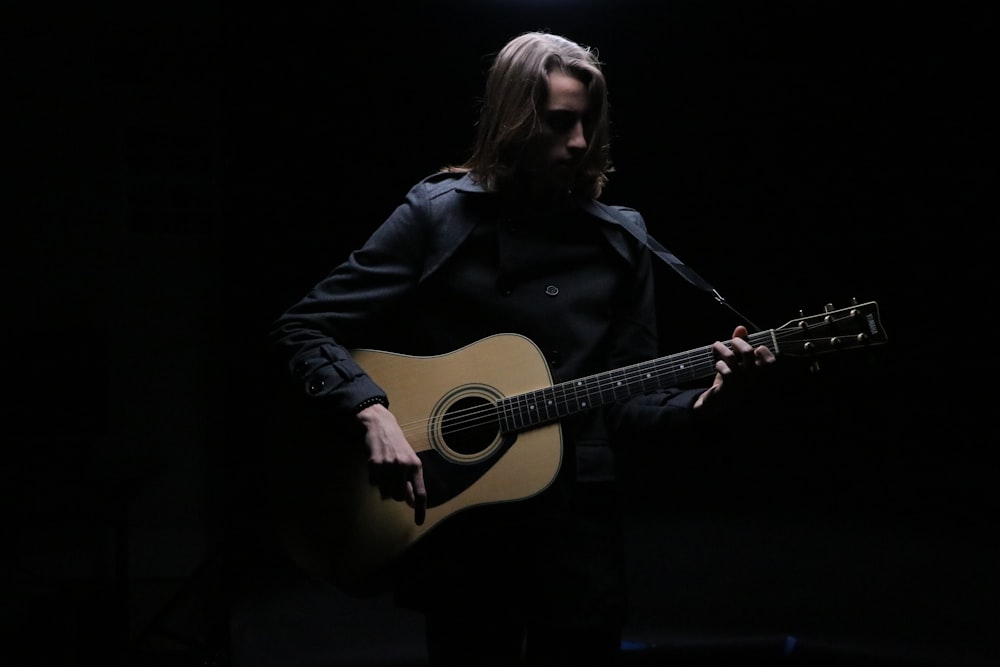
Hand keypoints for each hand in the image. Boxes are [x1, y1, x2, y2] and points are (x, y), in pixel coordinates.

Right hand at [356, 403, 426, 524]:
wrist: (380, 425)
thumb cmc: (397, 445)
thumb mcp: (409, 461)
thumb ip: (411, 482)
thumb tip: (413, 503)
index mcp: (416, 466)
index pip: (421, 493)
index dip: (420, 510)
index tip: (419, 523)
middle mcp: (404, 466)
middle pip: (399, 497)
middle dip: (395, 493)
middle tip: (392, 480)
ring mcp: (389, 465)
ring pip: (386, 493)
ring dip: (384, 488)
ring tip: (385, 472)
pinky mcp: (374, 464)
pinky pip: (374, 484)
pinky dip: (374, 480)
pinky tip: (377, 467)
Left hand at [693, 325, 775, 413]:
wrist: (715, 404)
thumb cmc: (728, 381)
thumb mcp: (736, 363)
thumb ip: (740, 345)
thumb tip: (741, 328)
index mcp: (759, 376)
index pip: (770, 362)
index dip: (763, 351)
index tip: (755, 347)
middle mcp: (753, 380)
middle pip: (748, 352)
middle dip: (737, 341)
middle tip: (731, 342)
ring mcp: (741, 384)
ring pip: (731, 357)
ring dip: (721, 348)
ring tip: (716, 346)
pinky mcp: (728, 387)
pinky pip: (724, 369)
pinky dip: (718, 364)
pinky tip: (716, 366)